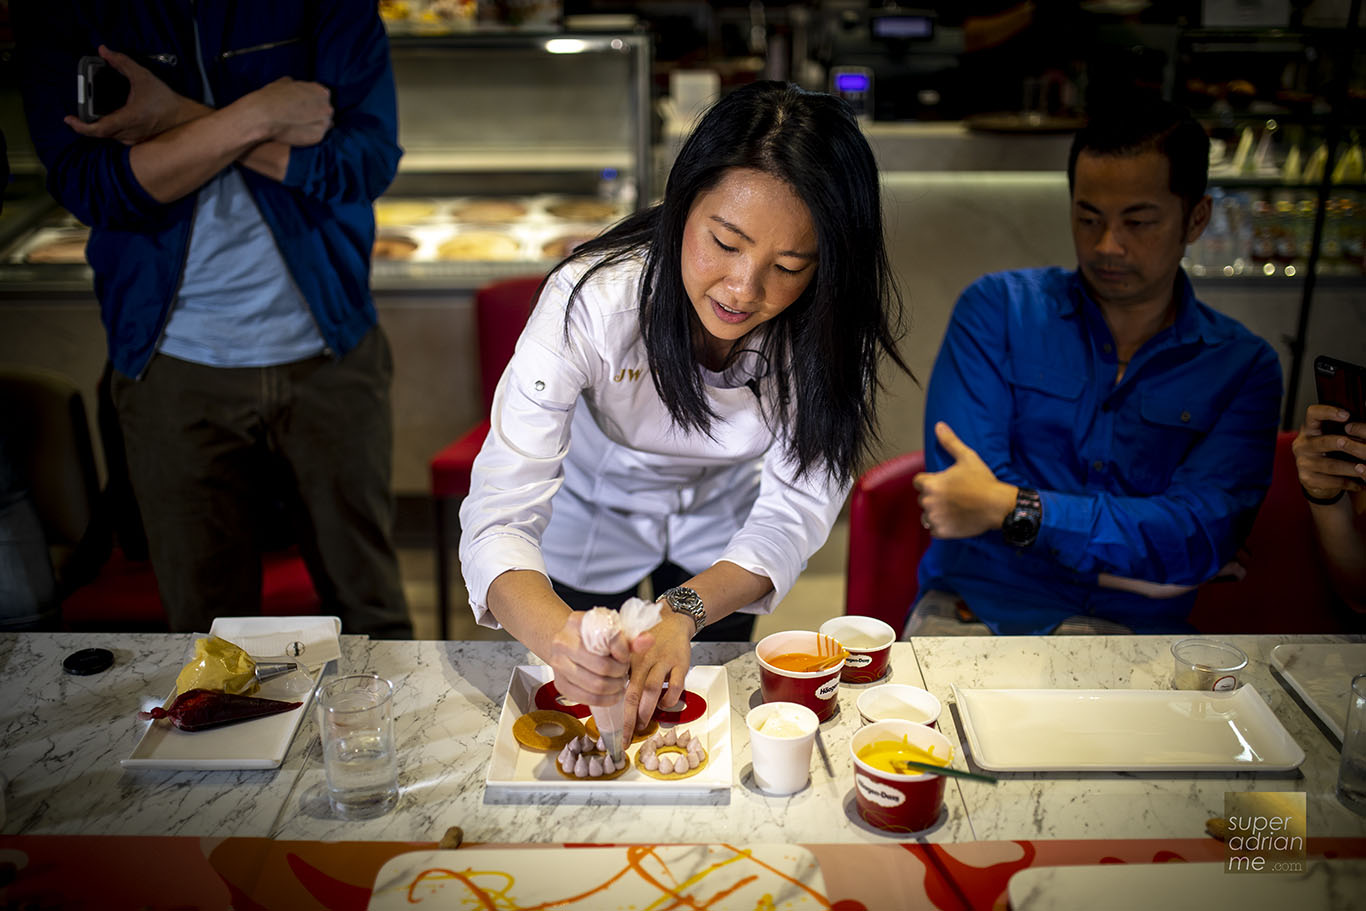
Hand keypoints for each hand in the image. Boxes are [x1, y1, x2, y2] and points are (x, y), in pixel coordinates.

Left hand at [64, 45, 196, 144]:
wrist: (183, 117)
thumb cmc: (164, 98)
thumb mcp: (142, 76)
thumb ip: (121, 62)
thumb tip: (103, 50)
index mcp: (127, 119)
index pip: (98, 129)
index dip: (80, 126)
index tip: (68, 119)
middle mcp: (128, 134)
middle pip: (100, 132)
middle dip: (88, 122)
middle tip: (79, 112)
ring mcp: (133, 140)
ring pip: (109, 135)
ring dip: (100, 126)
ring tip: (93, 114)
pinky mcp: (138, 142)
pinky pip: (118, 137)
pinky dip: (111, 128)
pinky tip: (111, 119)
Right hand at [244, 77, 332, 145]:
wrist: (265, 115)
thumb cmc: (272, 98)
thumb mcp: (283, 83)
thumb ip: (293, 84)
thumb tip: (292, 83)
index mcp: (321, 91)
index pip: (323, 97)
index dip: (313, 102)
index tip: (305, 107)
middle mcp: (327, 106)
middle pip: (326, 111)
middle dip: (316, 114)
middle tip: (302, 117)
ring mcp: (324, 122)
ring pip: (324, 125)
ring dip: (315, 125)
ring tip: (299, 126)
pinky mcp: (319, 136)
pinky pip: (318, 136)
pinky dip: (310, 135)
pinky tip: (298, 133)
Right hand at [545, 611, 640, 707]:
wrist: (568, 643)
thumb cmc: (594, 636)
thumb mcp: (612, 629)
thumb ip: (631, 637)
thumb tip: (648, 641)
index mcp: (577, 622)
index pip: (605, 638)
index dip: (623, 650)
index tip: (626, 655)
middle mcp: (563, 642)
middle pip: (602, 666)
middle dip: (620, 671)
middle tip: (624, 670)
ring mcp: (558, 665)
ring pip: (596, 685)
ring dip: (615, 686)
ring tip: (620, 680)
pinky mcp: (561, 685)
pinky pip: (588, 699)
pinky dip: (606, 699)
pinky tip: (613, 692)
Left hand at [622, 609, 692, 736]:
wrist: (673, 619)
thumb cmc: (648, 637)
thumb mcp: (629, 649)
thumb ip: (621, 670)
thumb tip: (609, 697)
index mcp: (628, 657)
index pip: (615, 686)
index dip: (612, 708)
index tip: (610, 727)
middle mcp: (644, 660)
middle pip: (633, 693)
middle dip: (628, 718)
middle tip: (625, 737)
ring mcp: (663, 661)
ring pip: (652, 690)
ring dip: (646, 711)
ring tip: (642, 726)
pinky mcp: (680, 663)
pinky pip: (675, 685)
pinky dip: (669, 699)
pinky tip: (664, 706)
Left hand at [914, 421, 1017, 537]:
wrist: (998, 506)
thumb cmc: (982, 481)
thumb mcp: (967, 457)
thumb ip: (950, 442)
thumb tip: (939, 425)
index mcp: (930, 484)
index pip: (918, 482)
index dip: (930, 481)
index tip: (945, 483)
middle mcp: (928, 502)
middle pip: (923, 498)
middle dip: (934, 497)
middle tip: (954, 496)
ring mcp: (934, 518)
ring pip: (926, 515)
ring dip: (935, 513)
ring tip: (953, 509)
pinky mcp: (942, 532)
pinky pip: (933, 529)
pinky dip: (941, 527)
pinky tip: (954, 520)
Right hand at [1293, 404, 1365, 497]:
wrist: (1315, 479)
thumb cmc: (1330, 452)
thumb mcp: (1332, 437)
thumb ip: (1344, 431)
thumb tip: (1363, 427)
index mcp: (1309, 429)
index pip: (1312, 414)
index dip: (1328, 412)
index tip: (1347, 416)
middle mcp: (1302, 444)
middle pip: (1324, 442)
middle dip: (1345, 444)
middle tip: (1361, 445)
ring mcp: (1303, 462)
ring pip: (1331, 465)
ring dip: (1352, 468)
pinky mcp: (1306, 479)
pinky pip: (1331, 481)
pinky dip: (1349, 483)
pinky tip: (1360, 484)